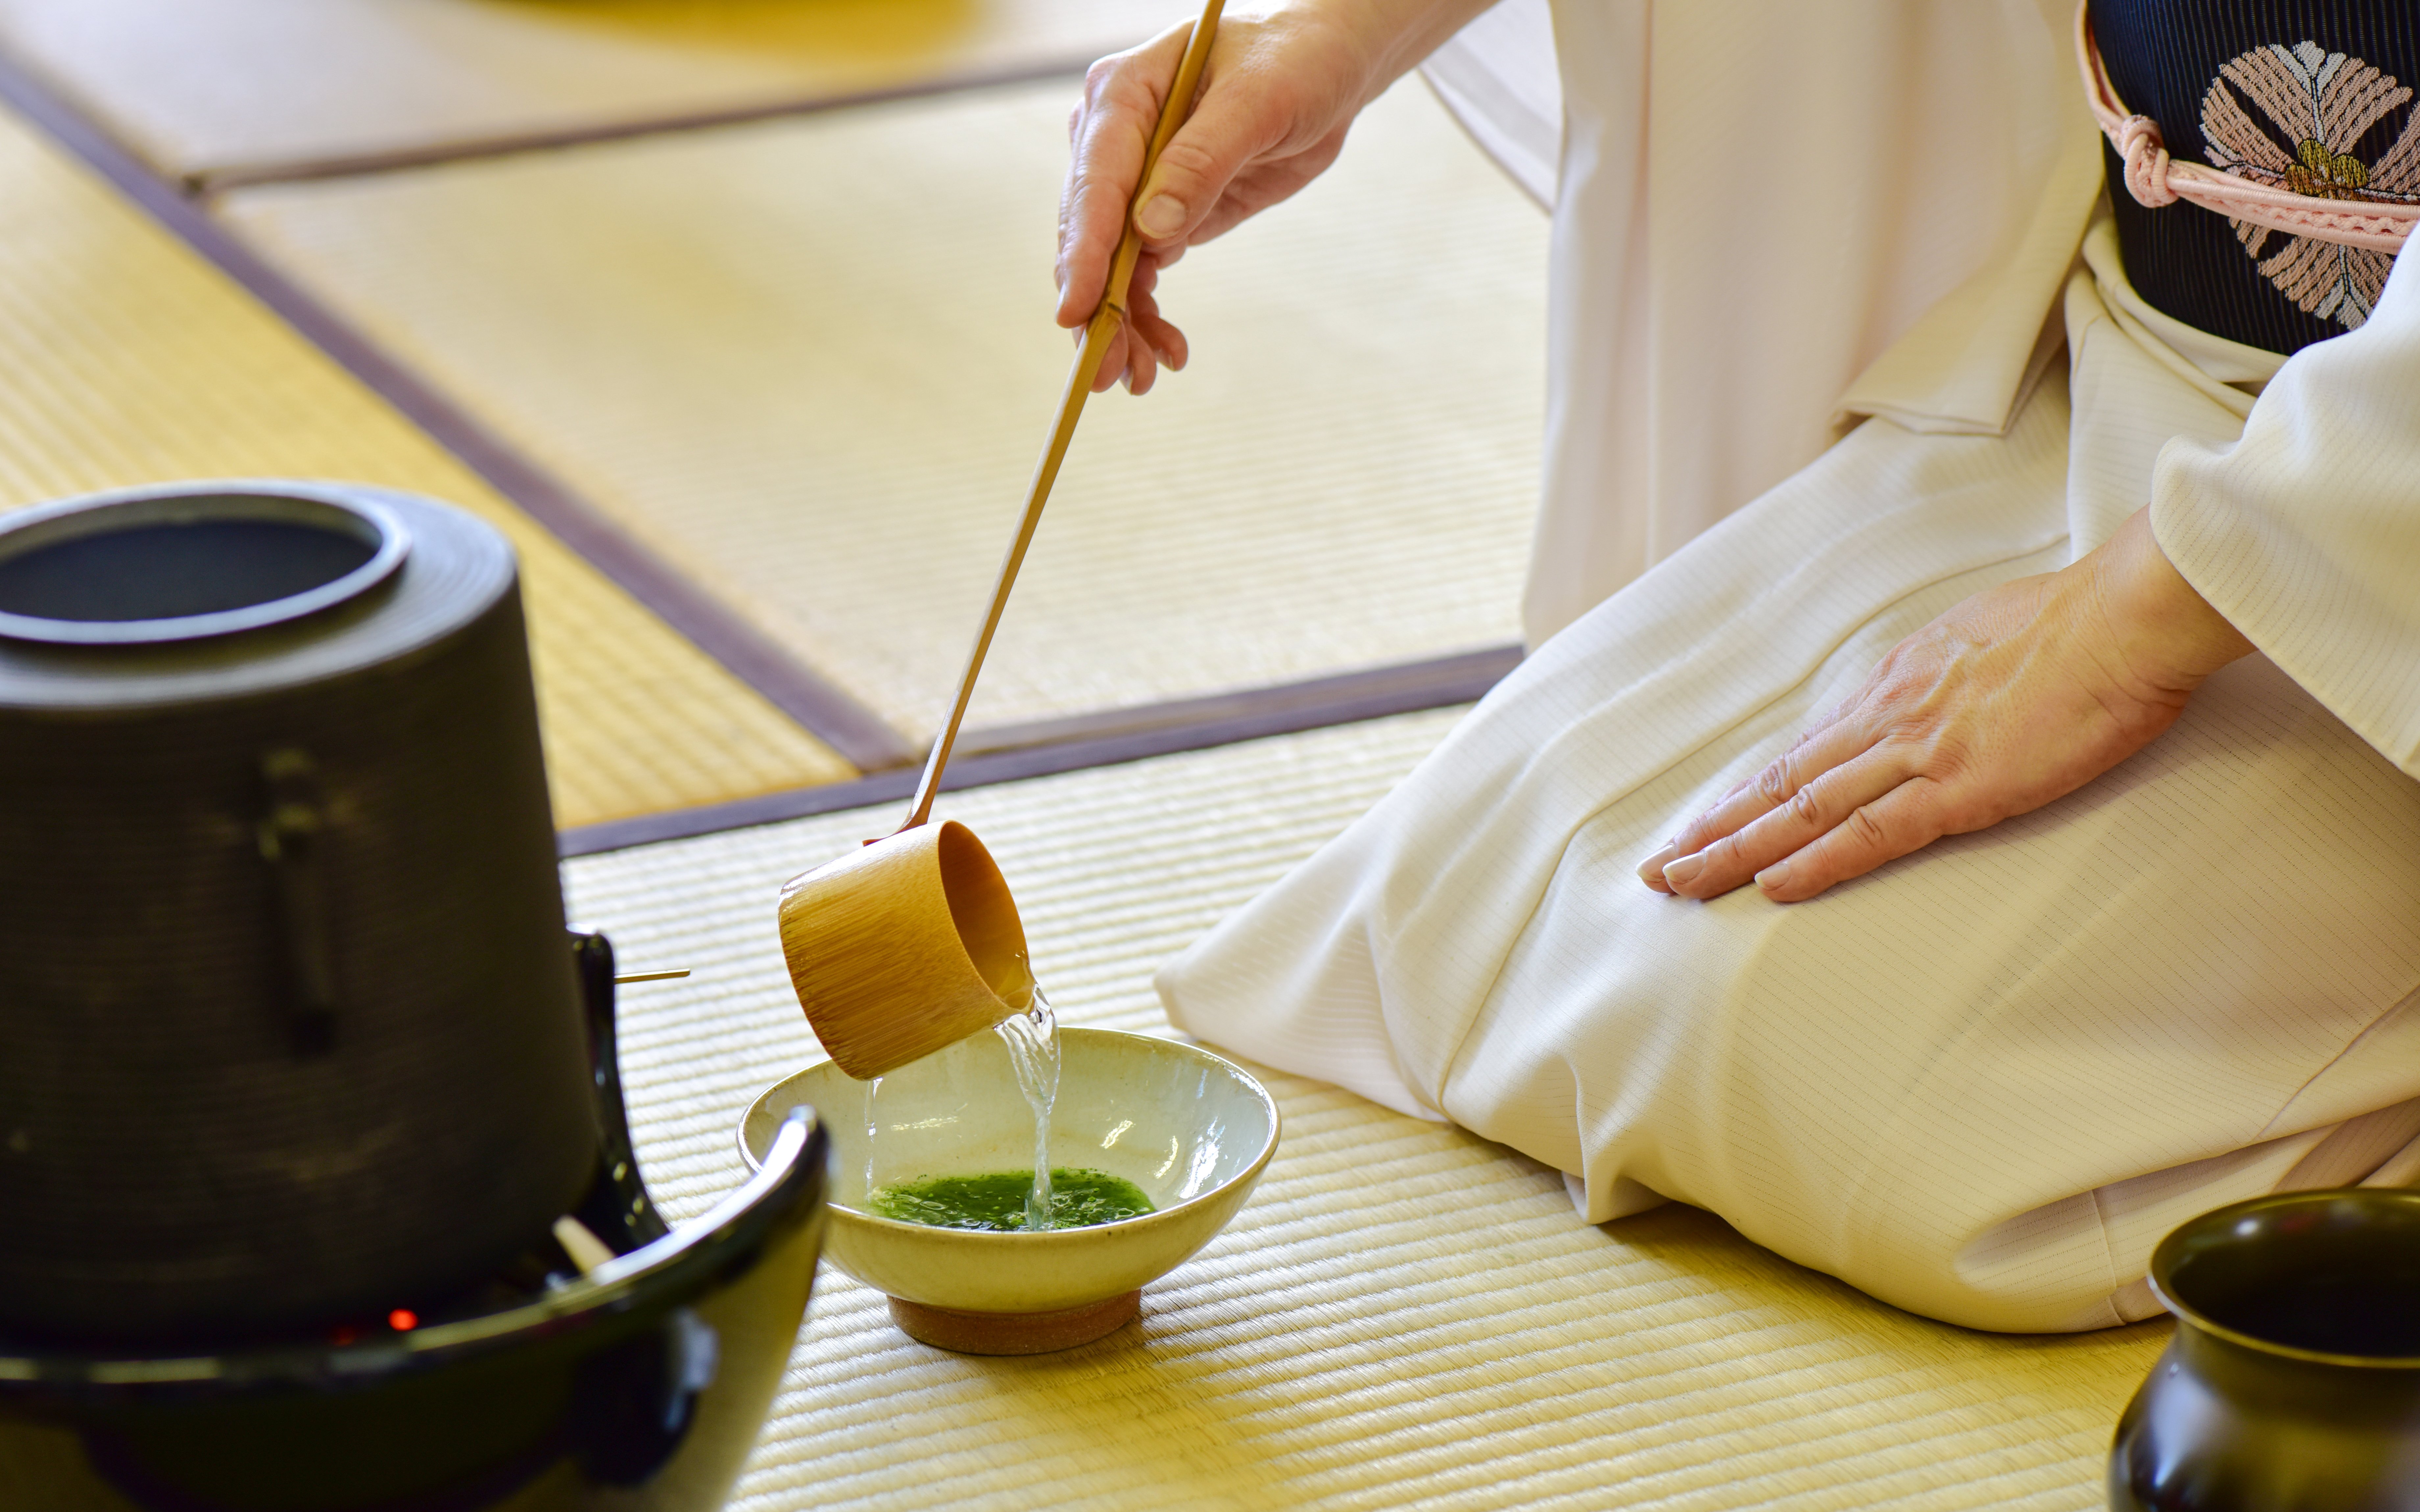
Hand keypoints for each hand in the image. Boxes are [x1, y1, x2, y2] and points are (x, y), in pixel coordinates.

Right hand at [1056, 0, 1490, 392]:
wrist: (1322, 69)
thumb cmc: (1294, 62)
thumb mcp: (1260, 101)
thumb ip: (1204, 159)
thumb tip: (1152, 230)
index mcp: (1123, 94)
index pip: (1095, 180)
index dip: (1084, 251)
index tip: (1076, 311)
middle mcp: (1112, 138)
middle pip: (1088, 232)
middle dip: (1096, 306)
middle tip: (1105, 373)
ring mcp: (1132, 180)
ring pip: (1109, 264)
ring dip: (1120, 324)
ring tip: (1143, 378)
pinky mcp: (1159, 213)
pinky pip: (1139, 272)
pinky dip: (1145, 315)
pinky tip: (1167, 350)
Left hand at [1638, 508, 2255, 902]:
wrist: (2126, 615)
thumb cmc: (2075, 625)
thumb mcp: (1983, 642)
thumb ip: (1946, 677)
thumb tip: (1933, 692)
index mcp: (1896, 685)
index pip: (1803, 751)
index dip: (1748, 791)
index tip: (1706, 819)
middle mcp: (1887, 717)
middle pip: (1781, 784)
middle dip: (1714, 828)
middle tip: (1658, 868)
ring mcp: (1917, 753)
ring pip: (1803, 810)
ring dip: (1737, 850)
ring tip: (1681, 882)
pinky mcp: (1959, 786)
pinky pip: (1870, 833)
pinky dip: (1815, 861)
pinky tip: (1771, 885)